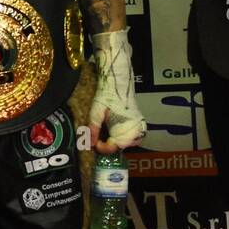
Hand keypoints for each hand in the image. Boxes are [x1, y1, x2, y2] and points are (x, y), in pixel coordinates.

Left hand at [89, 30, 145, 149]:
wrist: (118, 81)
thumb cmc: (107, 95)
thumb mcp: (96, 112)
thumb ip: (93, 129)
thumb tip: (89, 144)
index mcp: (125, 129)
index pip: (113, 148)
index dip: (102, 147)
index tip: (94, 142)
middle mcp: (135, 130)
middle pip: (120, 147)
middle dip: (108, 144)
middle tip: (98, 139)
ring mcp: (138, 127)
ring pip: (127, 142)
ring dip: (116, 141)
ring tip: (105, 135)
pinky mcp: (138, 122)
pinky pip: (132, 136)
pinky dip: (122, 136)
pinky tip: (113, 130)